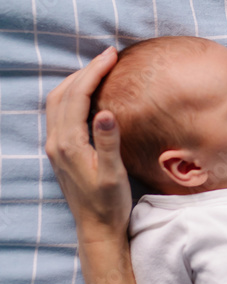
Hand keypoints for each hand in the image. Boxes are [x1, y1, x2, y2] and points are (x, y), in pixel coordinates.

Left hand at [45, 46, 130, 243]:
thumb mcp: (113, 175)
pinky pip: (60, 112)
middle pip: (64, 93)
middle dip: (85, 71)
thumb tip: (106, 112)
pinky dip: (73, 95)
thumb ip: (108, 143)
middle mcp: (56, 142)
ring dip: (76, 81)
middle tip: (109, 56)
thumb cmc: (109, 204)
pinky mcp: (60, 151)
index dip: (94, 72)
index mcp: (68, 144)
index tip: (112, 55)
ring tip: (100, 69)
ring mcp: (55, 147)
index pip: (77, 96)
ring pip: (58, 101)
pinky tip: (88, 94)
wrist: (97, 229)